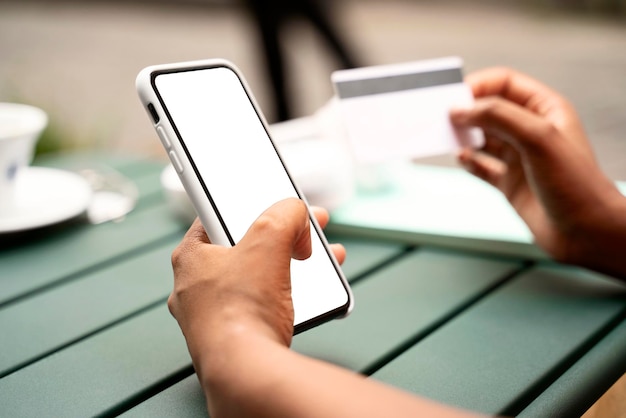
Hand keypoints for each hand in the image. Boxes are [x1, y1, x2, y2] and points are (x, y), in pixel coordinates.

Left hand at [168, 198, 345, 362]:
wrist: (246, 371)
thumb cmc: (242, 308)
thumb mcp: (269, 238)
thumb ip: (285, 213)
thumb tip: (296, 213)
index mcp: (190, 256)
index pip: (216, 216)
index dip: (248, 207)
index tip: (270, 206)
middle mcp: (195, 287)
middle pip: (243, 249)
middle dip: (280, 240)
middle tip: (303, 236)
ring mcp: (211, 315)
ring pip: (254, 279)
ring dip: (288, 268)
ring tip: (316, 263)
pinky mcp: (231, 338)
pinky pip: (260, 307)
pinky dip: (283, 298)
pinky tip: (304, 297)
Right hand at [450, 67, 625, 275]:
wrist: (586, 233)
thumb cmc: (576, 184)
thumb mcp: (537, 138)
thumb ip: (497, 117)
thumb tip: (460, 110)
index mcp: (545, 110)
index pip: (504, 83)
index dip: (479, 86)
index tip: (454, 97)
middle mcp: (530, 131)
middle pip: (489, 109)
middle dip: (466, 111)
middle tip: (445, 118)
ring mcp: (518, 157)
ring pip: (482, 137)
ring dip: (464, 136)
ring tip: (449, 138)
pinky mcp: (508, 183)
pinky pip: (480, 166)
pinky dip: (468, 161)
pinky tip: (463, 159)